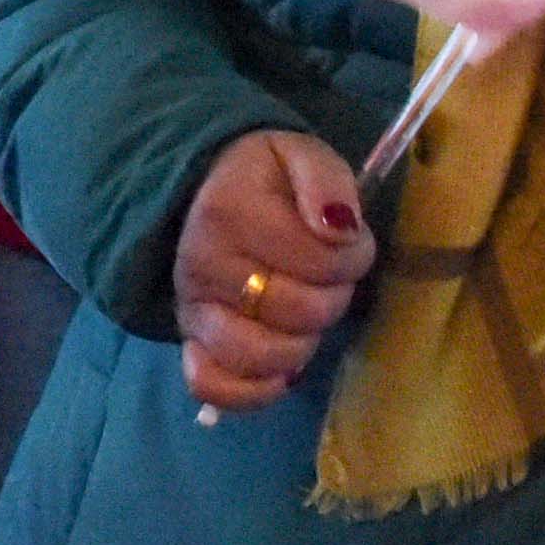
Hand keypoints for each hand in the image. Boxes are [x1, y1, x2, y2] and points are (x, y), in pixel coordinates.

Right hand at [174, 129, 375, 412]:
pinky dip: (253, 390)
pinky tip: (280, 370)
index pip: (324, 261)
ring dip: (302, 342)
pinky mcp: (189, 342)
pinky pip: (212, 385)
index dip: (355, 255)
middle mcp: (203, 263)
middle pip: (302, 312)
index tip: (347, 239)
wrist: (202, 190)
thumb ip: (328, 182)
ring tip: (302, 313)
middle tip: (326, 274)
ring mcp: (192, 308)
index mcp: (230, 212)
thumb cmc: (264, 178)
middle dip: (333, 296)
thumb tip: (340, 230)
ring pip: (263, 356)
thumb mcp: (302, 155)